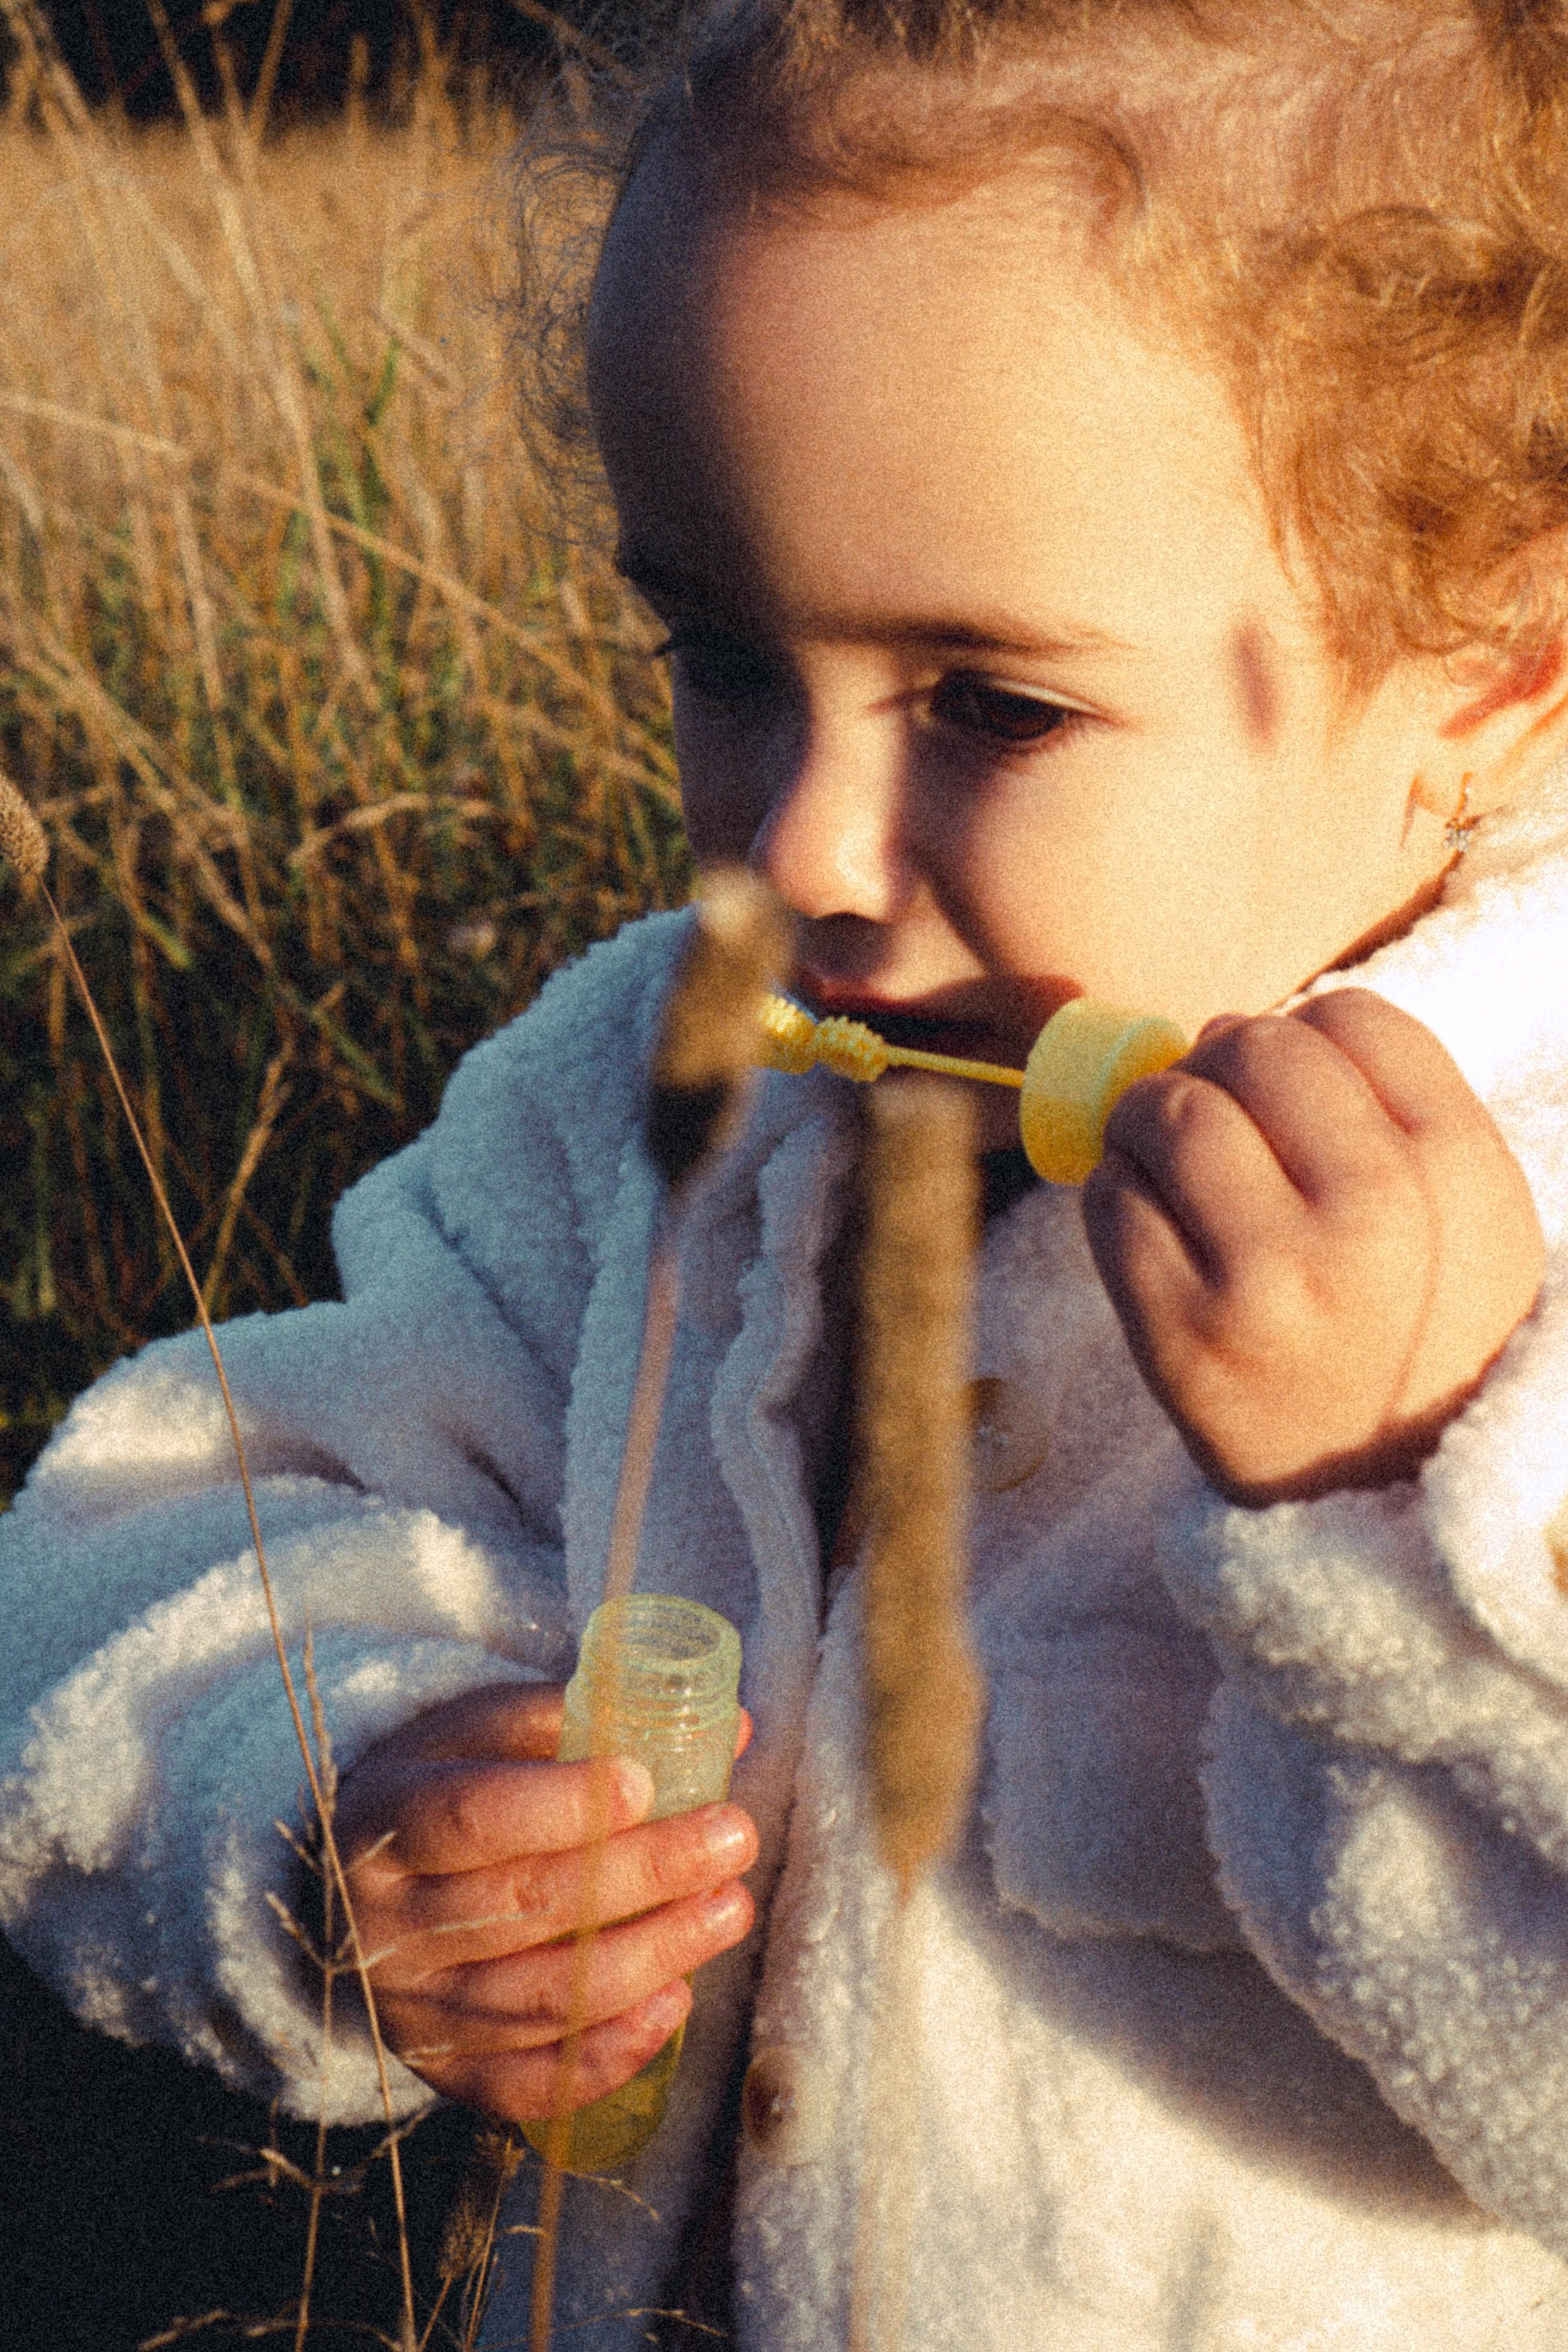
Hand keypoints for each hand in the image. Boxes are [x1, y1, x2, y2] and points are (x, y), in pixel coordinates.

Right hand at [331, 1683, 756, 2121]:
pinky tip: (675, 2001)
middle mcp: (388, 1925)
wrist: (355, 1889)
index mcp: (386, 1822)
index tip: (645, 1782)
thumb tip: (727, 1730)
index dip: (561, 1804)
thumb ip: (582, 1720)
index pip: (472, 1817)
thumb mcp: (478, 1734)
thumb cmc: (441, 1790)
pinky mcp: (443, 2071)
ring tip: (729, 1909)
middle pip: (527, 1905)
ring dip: (652, 1955)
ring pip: (543, 1997)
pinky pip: (529, 2083)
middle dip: (645, 1873)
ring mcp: (413, 2008)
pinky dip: (610, 2051)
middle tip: (732, 1840)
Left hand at [1081, 989, 1545, 1505]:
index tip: (1289, 1090)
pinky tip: (1150, 1226)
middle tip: (1212, 1113)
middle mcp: (1373, 1218)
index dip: (1303, 1035)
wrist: (1382, 1489)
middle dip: (1215, 1065)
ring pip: (1167, 1111)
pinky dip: (1114, 1194)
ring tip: (1165, 1159)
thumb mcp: (1466, 1211)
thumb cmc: (1415, 1323)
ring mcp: (1270, 1279)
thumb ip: (1386, 1102)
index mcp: (1458, 1173)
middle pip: (1252, 1046)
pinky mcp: (1181, 1335)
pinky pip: (1110, 1202)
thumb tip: (1229, 1027)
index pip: (1351, 1016)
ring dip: (1146, 1119)